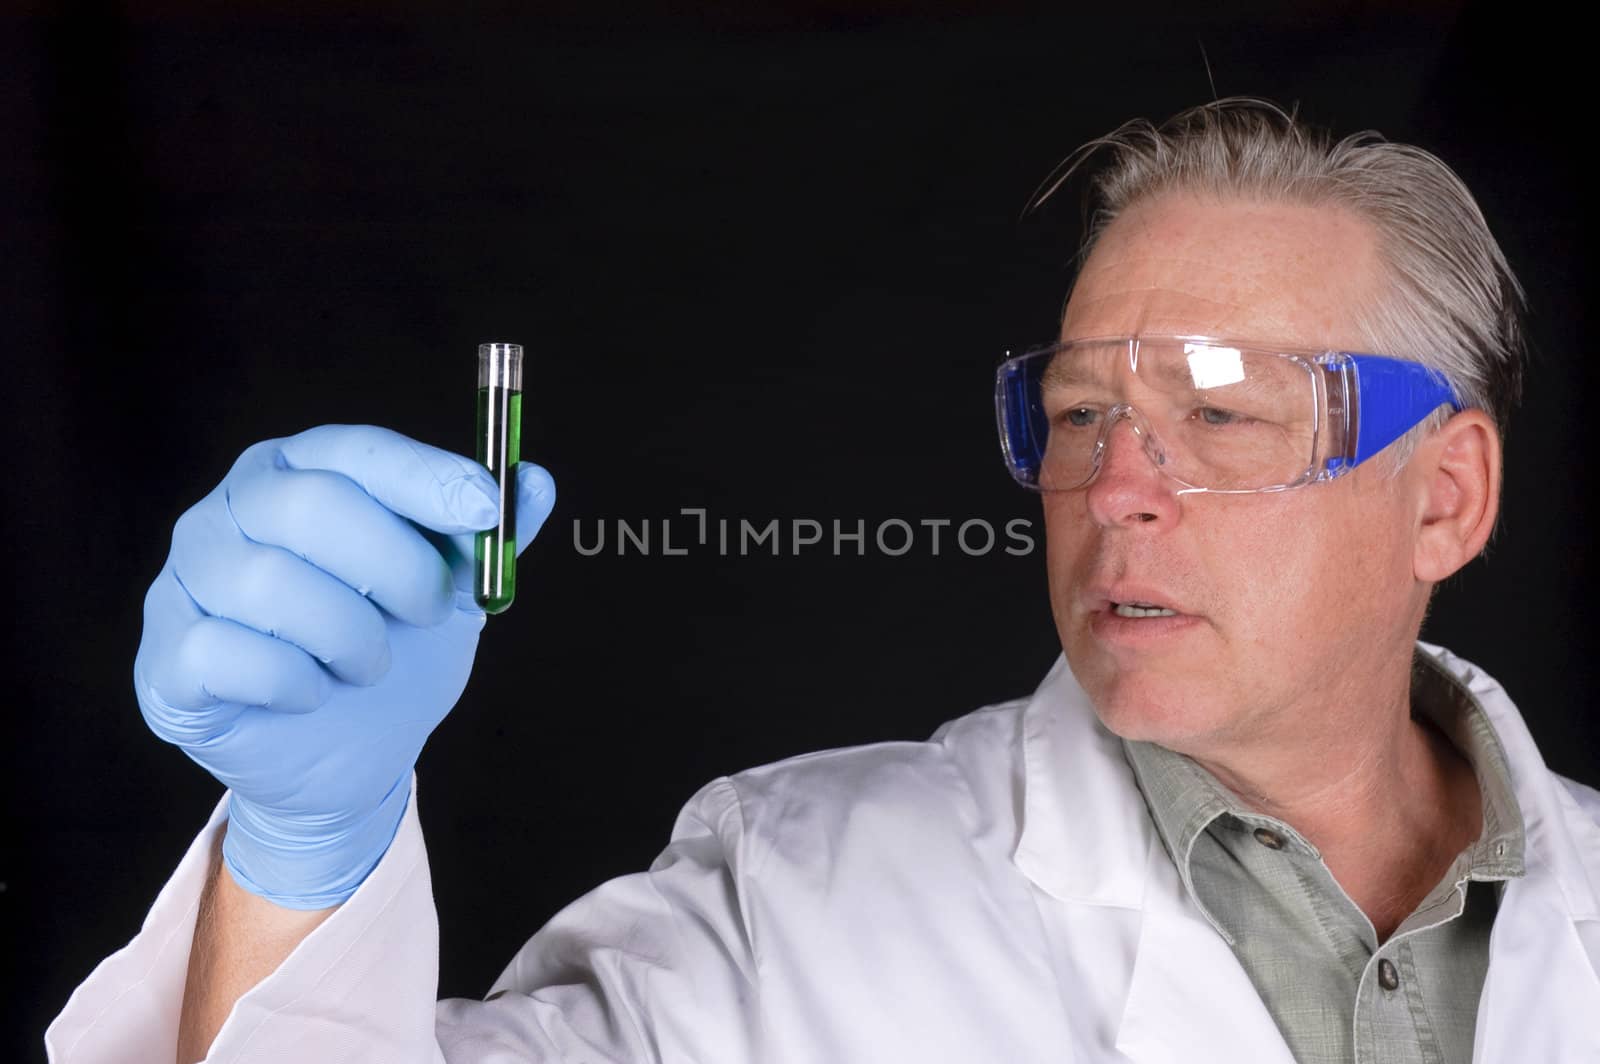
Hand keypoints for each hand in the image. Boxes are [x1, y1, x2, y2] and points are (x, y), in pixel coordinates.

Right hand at [133, 424, 555, 908]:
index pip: (358, 450)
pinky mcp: (167, 655)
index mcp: (302, 472)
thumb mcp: (453, 592)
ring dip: (350, 637)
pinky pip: (227, 652)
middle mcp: (233, 509)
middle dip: (396, 565)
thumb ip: (489, 538)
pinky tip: (312, 693)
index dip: (426, 478)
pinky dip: (293, 682)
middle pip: (311, 505)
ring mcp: (188, 579)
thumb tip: (536, 481)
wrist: (344, 758)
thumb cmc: (391, 651)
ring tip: (369, 663)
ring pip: (271, 582)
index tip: (485, 512)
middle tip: (432, 610)